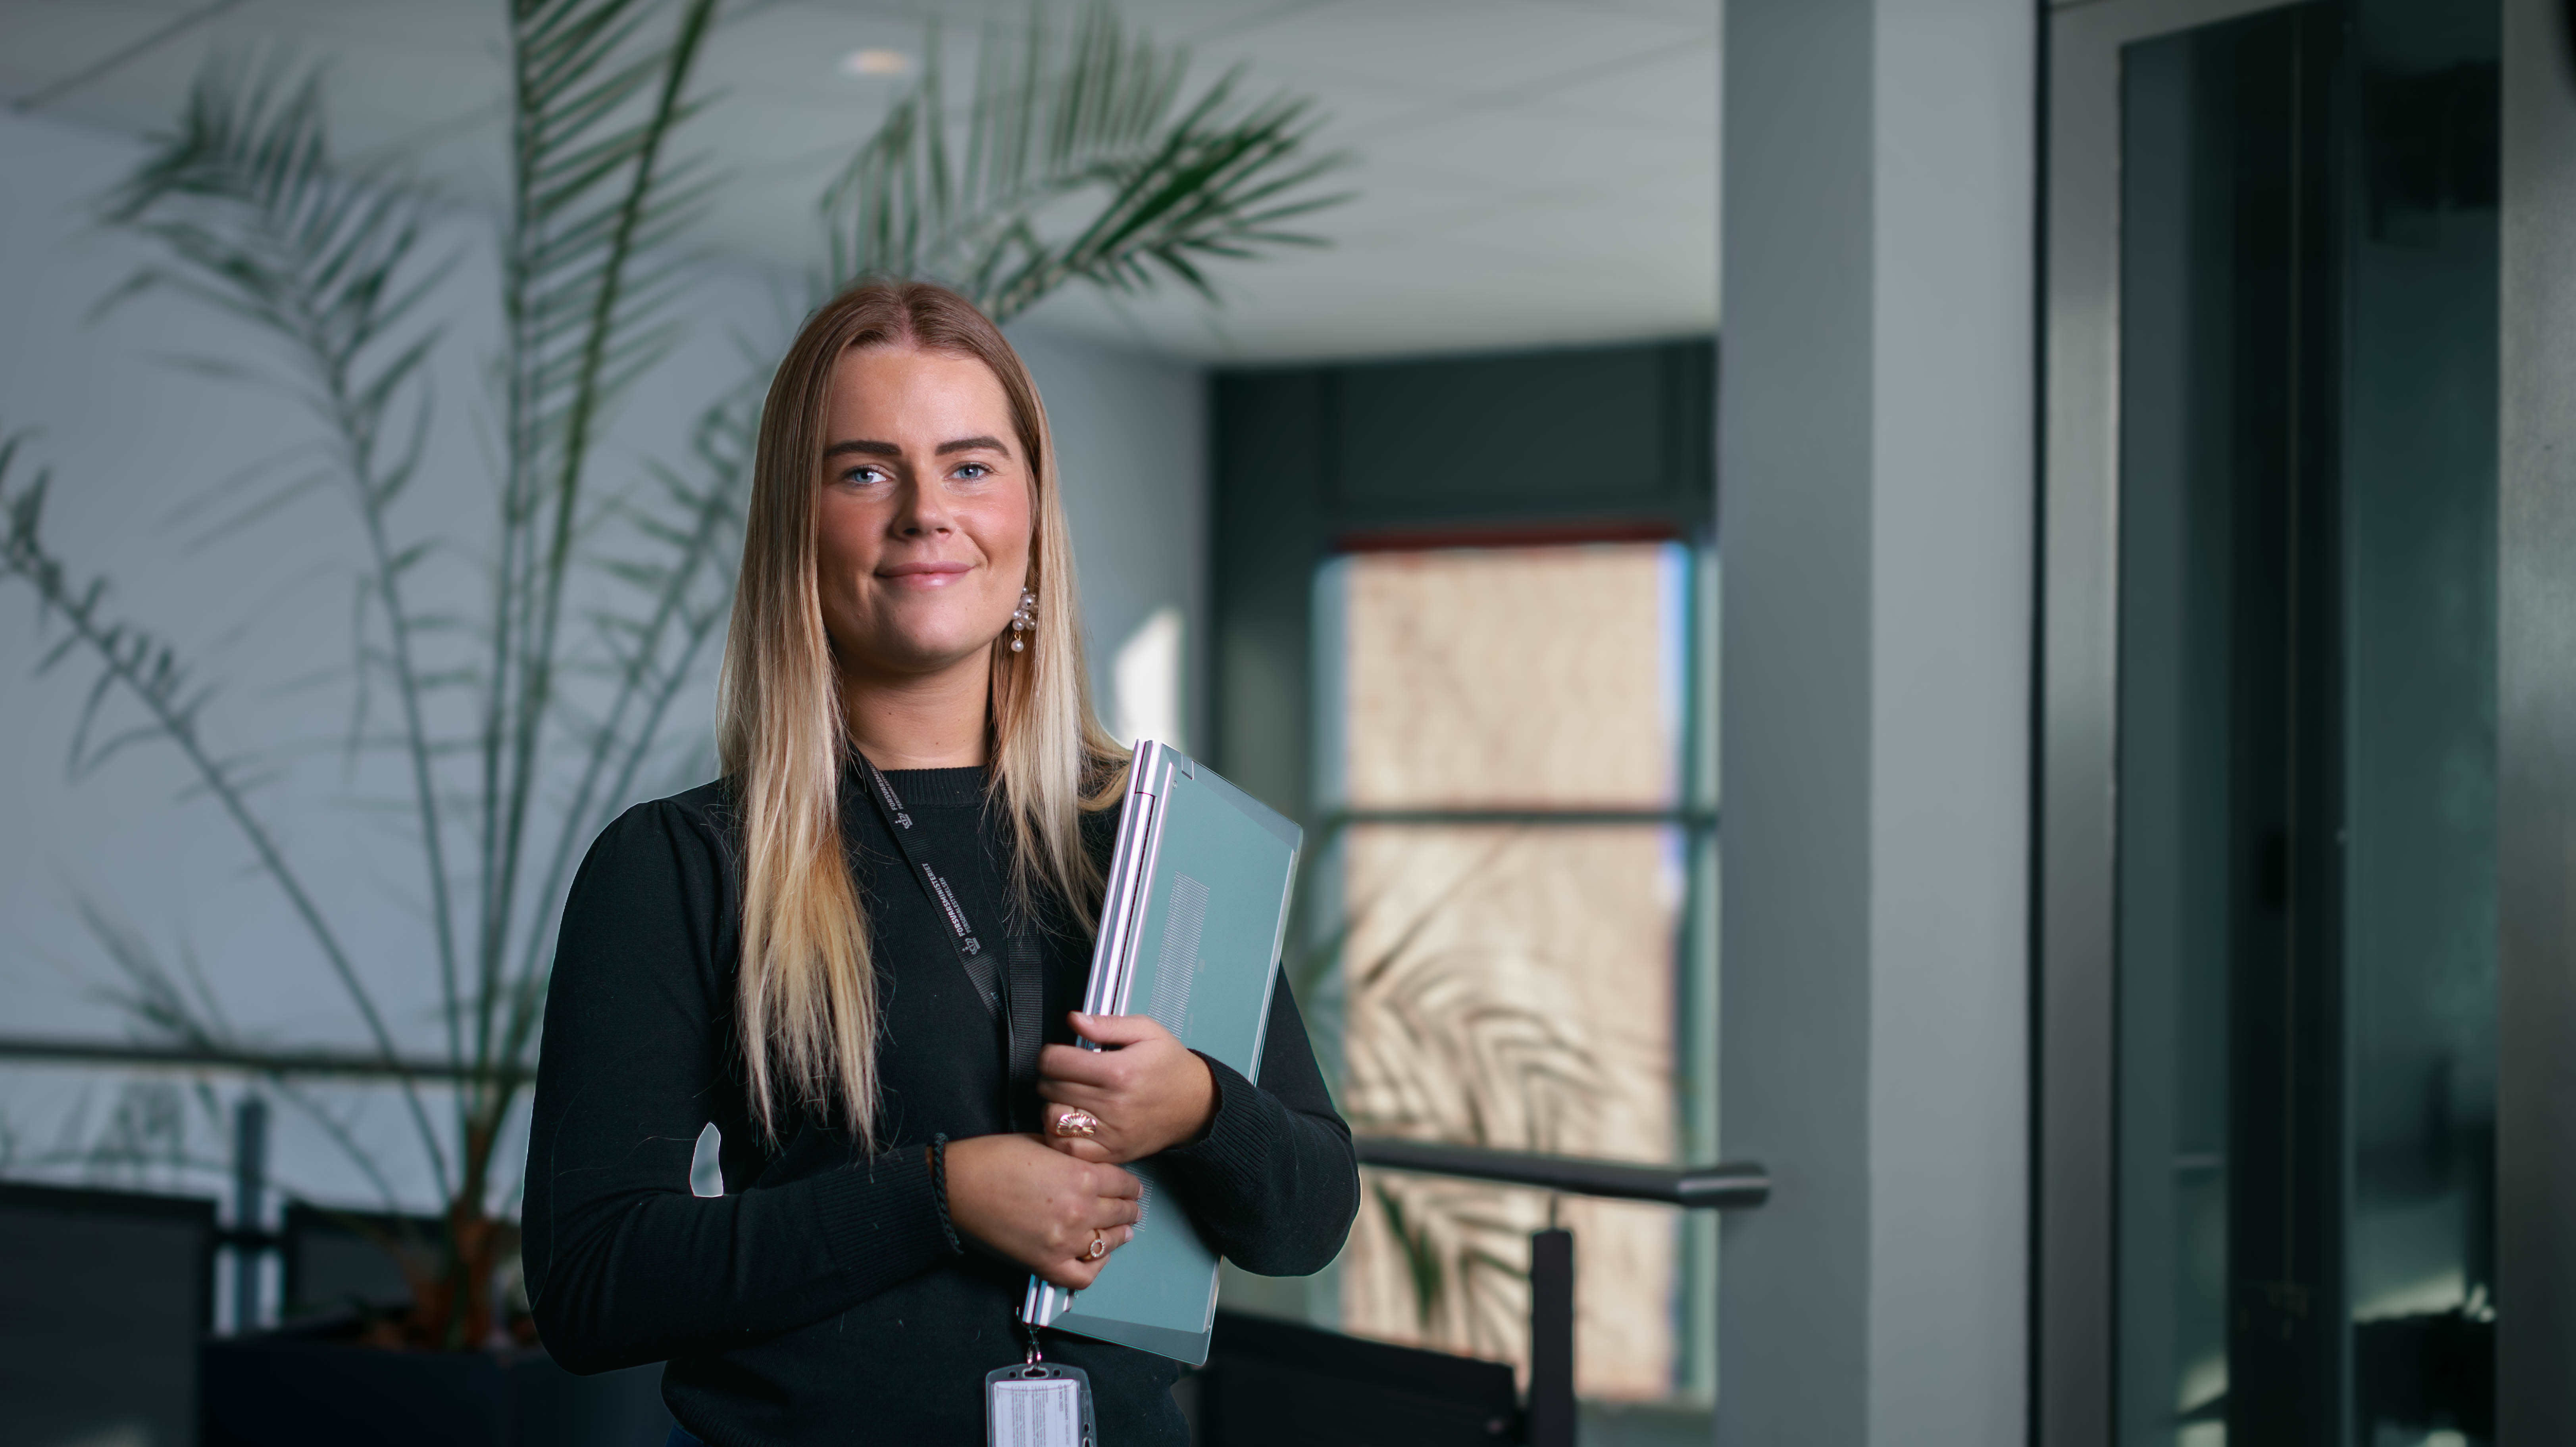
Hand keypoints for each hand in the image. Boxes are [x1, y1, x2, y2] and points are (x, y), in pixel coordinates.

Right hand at [942, 1133, 1140, 1289]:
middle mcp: (1080, 1210)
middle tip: (1131, 1208)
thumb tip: (1088, 1164)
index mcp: (1081, 1175)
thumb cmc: (993, 1158)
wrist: (957, 1187)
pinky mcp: (1045, 1264)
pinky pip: (1083, 1276)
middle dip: (1128, 1209)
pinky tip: (1097, 1257)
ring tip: (1122, 1231)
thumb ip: (1072, 1156)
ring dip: (1118, 1235)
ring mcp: (1065, 1241)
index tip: (1132, 1187)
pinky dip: (1095, 1268)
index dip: (1131, 1185)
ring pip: (1108, 1243)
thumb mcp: (1043, 1143)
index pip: (1124, 1184)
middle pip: (1121, 1212)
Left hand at [1037, 1011, 1216, 1164]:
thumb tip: (1074, 1020)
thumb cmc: (1170, 1067)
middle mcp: (1113, 1104)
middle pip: (1051, 1088)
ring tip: (1066, 1096)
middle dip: (1051, 1076)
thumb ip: (1107, 1024)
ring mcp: (1112, 1132)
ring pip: (1054, 1119)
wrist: (1197, 1105)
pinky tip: (1069, 1121)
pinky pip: (1068, 1148)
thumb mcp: (1147, 1031)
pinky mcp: (1112, 1151)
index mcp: (1119, 1071)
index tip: (1059, 1054)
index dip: (1050, 1054)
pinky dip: (1060, 1135)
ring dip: (1052, 1105)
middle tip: (1065, 1073)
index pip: (1056, 1062)